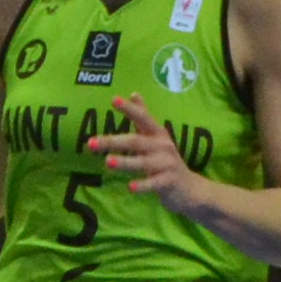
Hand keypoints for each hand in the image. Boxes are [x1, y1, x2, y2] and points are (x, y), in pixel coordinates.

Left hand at [89, 95, 207, 211]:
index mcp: (157, 133)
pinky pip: (154, 183)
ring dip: (125, 162)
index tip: (113, 100)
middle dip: (113, 141)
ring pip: (143, 163)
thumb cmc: (166, 159)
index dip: (129, 109)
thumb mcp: (156, 136)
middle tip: (91, 143)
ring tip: (107, 162)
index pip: (142, 117)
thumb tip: (133, 93)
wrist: (190, 188)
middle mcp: (162, 146)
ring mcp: (167, 164)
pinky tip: (129, 187)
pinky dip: (142, 185)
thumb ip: (144, 116)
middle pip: (135, 141)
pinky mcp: (169, 182)